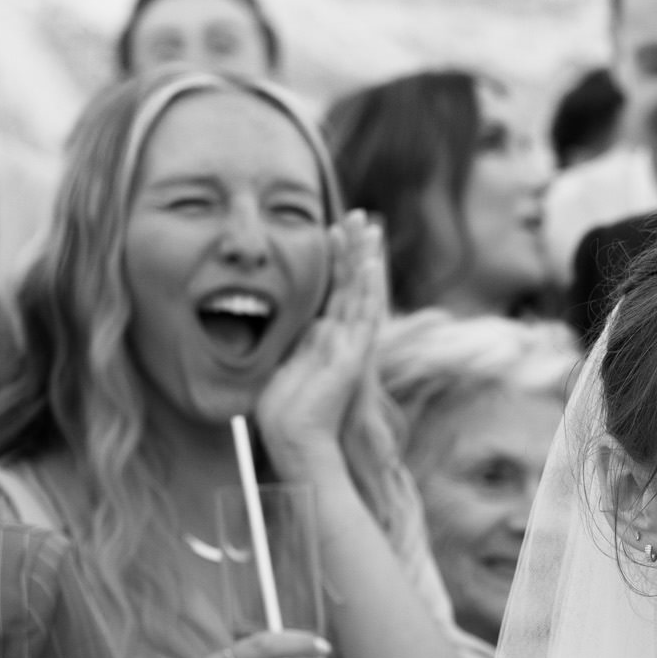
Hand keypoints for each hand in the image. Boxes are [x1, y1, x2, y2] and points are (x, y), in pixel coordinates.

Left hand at [253, 213, 385, 472]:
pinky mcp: (356, 356)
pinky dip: (369, 288)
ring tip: (370, 228)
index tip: (332, 230)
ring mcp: (354, 346)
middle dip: (356, 249)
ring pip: (365, 293)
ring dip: (367, 259)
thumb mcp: (286, 368)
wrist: (299, 441)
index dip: (336, 260)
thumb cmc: (286, 414)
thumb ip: (295, 347)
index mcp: (328, 340)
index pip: (336, 290)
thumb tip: (295, 329)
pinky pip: (366, 314)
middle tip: (358, 216)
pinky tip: (370, 263)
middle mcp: (345, 339)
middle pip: (354, 284)